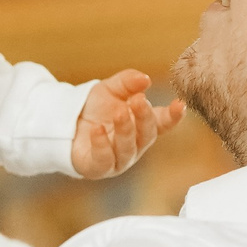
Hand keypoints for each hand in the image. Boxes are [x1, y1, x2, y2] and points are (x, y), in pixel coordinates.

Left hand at [70, 69, 184, 178]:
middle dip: (144, 117)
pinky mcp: (99, 167)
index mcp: (142, 124)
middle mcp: (135, 144)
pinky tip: (98, 129)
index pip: (163, 122)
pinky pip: (104, 159)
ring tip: (120, 112)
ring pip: (128, 149)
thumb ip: (128, 82)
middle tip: (138, 100)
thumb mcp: (111, 88)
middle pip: (147, 134)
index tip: (180, 105)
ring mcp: (119, 159)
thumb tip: (144, 79)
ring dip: (125, 130)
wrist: (67, 123)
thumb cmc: (96, 108)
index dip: (173, 115)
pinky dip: (102, 144)